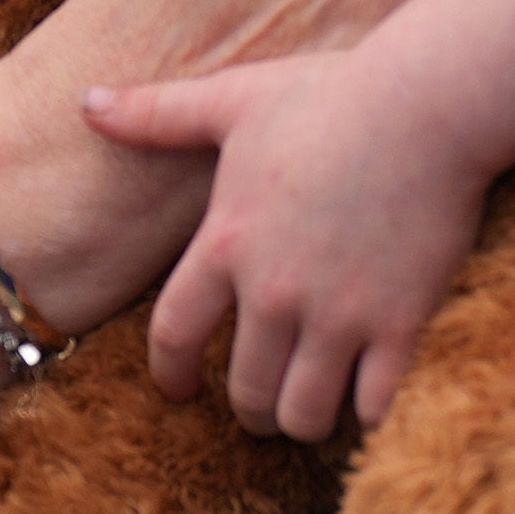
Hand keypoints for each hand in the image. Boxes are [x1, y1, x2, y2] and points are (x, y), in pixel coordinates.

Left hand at [86, 0, 514, 439]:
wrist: (427, 103)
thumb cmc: (329, 95)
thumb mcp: (233, 100)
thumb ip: (158, 114)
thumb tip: (87, 104)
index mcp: (226, 243)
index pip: (173, 336)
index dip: (170, 376)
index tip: (179, 391)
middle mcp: (274, 292)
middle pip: (246, 391)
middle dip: (251, 407)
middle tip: (263, 402)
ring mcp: (338, 314)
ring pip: (304, 414)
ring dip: (304, 419)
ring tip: (314, 404)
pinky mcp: (399, 324)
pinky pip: (373, 407)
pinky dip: (368, 415)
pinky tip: (371, 396)